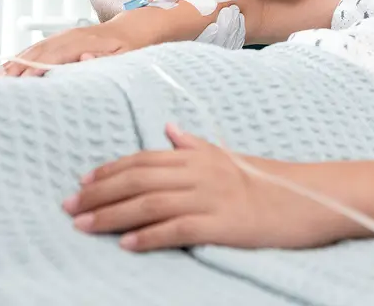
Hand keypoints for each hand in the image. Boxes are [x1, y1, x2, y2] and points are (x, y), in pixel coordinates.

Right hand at [0, 18, 148, 76]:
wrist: (136, 27)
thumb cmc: (132, 47)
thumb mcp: (127, 56)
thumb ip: (106, 60)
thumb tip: (83, 60)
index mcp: (85, 42)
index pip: (53, 57)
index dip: (35, 70)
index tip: (19, 84)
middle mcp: (71, 36)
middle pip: (38, 53)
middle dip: (17, 68)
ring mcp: (65, 36)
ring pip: (35, 50)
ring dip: (15, 62)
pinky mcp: (63, 40)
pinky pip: (38, 48)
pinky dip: (22, 57)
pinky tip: (10, 66)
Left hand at [62, 124, 344, 250]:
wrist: (304, 199)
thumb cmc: (264, 180)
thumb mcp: (227, 156)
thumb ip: (194, 144)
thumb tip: (168, 129)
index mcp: (196, 155)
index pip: (142, 159)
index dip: (109, 170)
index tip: (82, 182)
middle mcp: (198, 172)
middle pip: (138, 179)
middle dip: (99, 193)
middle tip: (69, 206)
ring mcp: (208, 198)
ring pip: (149, 203)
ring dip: (112, 215)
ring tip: (85, 226)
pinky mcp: (220, 224)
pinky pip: (178, 229)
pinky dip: (150, 236)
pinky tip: (127, 244)